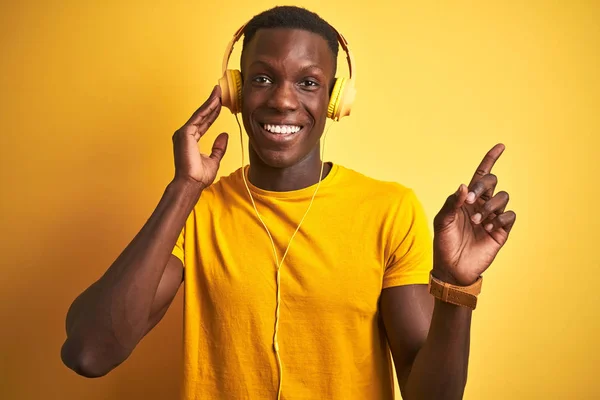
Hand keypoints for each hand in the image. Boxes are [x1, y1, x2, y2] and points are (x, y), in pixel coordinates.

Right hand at [172, 85, 228, 187]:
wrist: (191, 183)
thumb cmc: (199, 176)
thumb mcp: (214, 160)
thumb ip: (218, 148)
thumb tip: (224, 135)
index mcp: (190, 140)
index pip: (204, 123)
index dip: (213, 113)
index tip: (220, 103)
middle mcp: (185, 134)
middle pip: (201, 115)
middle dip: (211, 103)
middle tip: (220, 91)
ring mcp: (183, 133)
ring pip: (200, 114)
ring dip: (210, 102)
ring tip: (219, 92)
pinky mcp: (185, 133)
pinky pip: (199, 117)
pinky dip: (207, 108)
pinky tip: (215, 101)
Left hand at [432, 144, 515, 285]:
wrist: (452, 268)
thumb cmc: (444, 243)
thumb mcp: (442, 221)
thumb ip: (452, 202)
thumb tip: (463, 186)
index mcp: (467, 199)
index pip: (481, 175)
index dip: (491, 159)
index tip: (501, 146)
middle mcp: (481, 205)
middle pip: (492, 182)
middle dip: (483, 186)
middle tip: (471, 199)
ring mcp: (493, 217)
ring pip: (503, 197)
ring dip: (490, 206)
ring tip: (478, 222)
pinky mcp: (502, 231)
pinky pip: (510, 215)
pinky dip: (500, 218)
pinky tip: (489, 228)